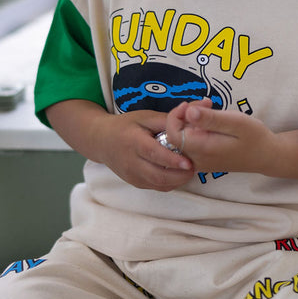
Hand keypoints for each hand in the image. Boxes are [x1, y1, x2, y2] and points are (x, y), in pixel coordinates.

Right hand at [46, 100, 195, 190]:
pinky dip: (169, 184)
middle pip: (157, 175)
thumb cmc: (127, 126)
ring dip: (176, 181)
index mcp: (134, 142)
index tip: (189, 163)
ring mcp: (131, 175)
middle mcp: (131, 162)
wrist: (101, 141)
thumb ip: (169, 118)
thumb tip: (191, 111)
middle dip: (179, 175)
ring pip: (157, 184)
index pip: (154, 154)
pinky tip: (179, 175)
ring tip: (190, 171)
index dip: (172, 160)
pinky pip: (155, 187)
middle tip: (195, 168)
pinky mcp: (134, 182)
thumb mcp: (145, 117)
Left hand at [165, 99, 276, 175]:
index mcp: (203, 149)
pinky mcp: (204, 161)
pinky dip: (195, 130)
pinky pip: (190, 145)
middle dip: (185, 115)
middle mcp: (197, 160)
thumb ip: (211, 118)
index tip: (194, 104)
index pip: (173, 133)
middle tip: (207, 102)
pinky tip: (211, 122)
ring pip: (182, 139)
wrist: (267, 156)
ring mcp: (200, 163)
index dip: (177, 115)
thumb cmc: (255, 137)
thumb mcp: (236, 122)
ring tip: (211, 108)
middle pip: (175, 135)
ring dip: (190, 121)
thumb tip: (188, 112)